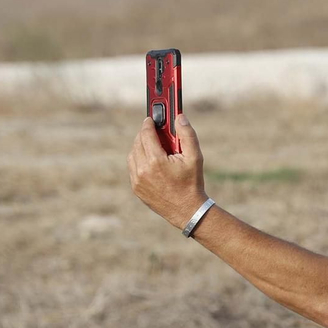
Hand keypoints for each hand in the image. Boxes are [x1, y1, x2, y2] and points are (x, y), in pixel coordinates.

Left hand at [128, 112, 207, 228]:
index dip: (148, 123)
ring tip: (151, 144)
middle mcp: (143, 170)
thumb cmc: (192, 183)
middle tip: (153, 129)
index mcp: (156, 161)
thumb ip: (187, 134)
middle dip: (145, 134)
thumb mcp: (195, 157)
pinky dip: (138, 159)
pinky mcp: (136, 187)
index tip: (151, 118)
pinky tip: (149, 158)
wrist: (187, 210)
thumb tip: (179, 117)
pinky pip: (132, 167)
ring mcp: (137, 180)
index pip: (146, 134)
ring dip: (140, 146)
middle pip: (138, 142)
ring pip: (132, 154)